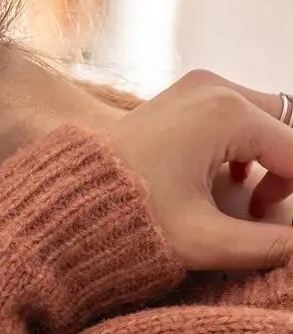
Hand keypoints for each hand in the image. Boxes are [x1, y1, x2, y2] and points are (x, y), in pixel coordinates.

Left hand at [106, 70, 292, 271]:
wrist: (63, 201)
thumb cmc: (127, 219)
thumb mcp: (204, 240)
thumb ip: (266, 246)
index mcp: (228, 113)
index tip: (281, 222)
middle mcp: (215, 88)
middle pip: (283, 127)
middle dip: (285, 171)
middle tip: (262, 212)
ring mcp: (194, 88)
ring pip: (260, 118)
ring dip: (266, 157)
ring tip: (248, 202)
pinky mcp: (178, 97)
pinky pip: (232, 113)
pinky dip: (241, 144)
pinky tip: (226, 180)